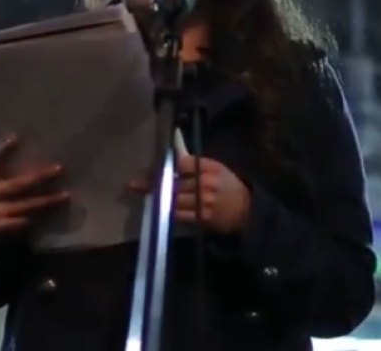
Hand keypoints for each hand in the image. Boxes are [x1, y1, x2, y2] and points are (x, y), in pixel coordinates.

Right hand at [0, 135, 69, 234]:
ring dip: (47, 201)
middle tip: (59, 169)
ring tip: (65, 195)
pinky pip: (24, 221)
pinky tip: (54, 212)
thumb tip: (26, 143)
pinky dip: (39, 217)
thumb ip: (5, 163)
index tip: (16, 139)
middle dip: (40, 177)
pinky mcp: (0, 228)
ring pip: (25, 205)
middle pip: (17, 184)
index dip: (2, 151)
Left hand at [132, 155, 249, 233]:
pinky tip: (156, 207)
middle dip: (153, 183)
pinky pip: (178, 214)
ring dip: (155, 197)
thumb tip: (173, 161)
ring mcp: (202, 202)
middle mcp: (204, 183)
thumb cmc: (229, 186)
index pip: (181, 163)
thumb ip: (196, 164)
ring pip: (172, 199)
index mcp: (209, 168)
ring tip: (138, 192)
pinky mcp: (201, 219)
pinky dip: (166, 211)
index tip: (153, 167)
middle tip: (133, 184)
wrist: (247, 211)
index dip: (166, 165)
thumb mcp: (218, 169)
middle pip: (173, 182)